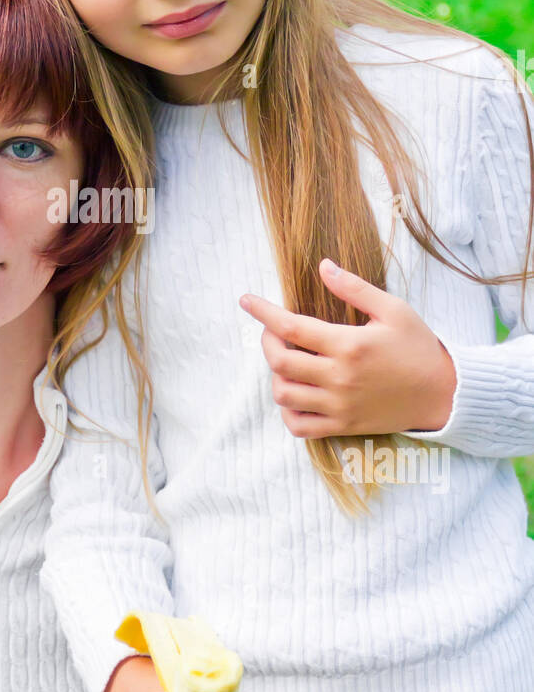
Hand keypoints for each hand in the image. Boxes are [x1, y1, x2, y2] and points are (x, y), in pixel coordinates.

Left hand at [239, 258, 456, 439]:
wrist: (443, 393)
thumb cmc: (418, 346)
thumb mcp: (393, 309)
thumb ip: (354, 288)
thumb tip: (323, 265)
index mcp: (349, 344)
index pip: (291, 327)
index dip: (263, 312)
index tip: (246, 300)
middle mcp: (339, 377)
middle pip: (280, 361)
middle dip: (267, 341)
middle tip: (273, 331)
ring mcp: (339, 405)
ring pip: (284, 395)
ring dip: (276, 375)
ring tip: (287, 362)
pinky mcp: (343, 426)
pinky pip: (299, 426)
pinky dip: (287, 411)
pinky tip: (295, 393)